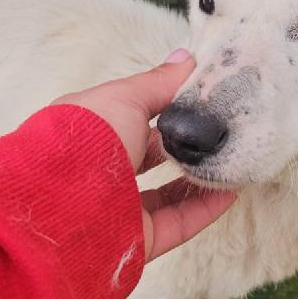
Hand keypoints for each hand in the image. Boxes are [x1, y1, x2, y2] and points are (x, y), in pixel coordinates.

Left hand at [53, 50, 235, 260]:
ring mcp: (119, 208)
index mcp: (92, 133)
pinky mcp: (137, 239)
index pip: (133, 119)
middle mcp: (103, 171)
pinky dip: (204, 209)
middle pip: (150, 158)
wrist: (65, 202)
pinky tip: (230, 191)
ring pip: (167, 195)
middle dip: (184, 147)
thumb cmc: (86, 138)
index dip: (165, 110)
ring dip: (200, 179)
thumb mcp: (124, 98)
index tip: (202, 101)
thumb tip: (189, 59)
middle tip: (221, 132)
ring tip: (233, 161)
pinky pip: (177, 224)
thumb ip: (159, 83)